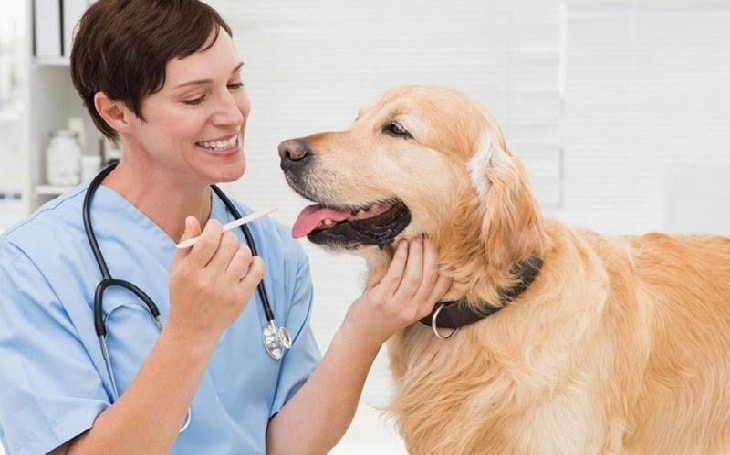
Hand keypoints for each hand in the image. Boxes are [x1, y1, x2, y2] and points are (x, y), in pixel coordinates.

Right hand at [167, 216, 264, 345]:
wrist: (192, 330)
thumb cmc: (184, 295)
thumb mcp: (177, 269)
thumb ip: (186, 243)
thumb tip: (193, 219)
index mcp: (189, 271)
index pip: (208, 239)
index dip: (215, 226)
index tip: (215, 228)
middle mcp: (208, 280)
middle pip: (229, 244)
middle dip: (228, 237)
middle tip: (224, 243)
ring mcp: (227, 290)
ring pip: (244, 254)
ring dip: (241, 249)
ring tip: (234, 254)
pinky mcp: (241, 298)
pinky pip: (257, 271)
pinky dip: (256, 262)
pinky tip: (248, 263)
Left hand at [344, 235, 451, 346]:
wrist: (363, 335)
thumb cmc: (384, 316)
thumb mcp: (408, 307)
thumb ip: (419, 290)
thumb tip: (426, 258)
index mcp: (424, 308)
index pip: (443, 283)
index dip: (444, 262)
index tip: (440, 246)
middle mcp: (414, 308)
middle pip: (430, 276)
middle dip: (430, 253)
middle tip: (427, 237)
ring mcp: (398, 305)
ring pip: (415, 275)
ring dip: (416, 253)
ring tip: (415, 238)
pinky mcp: (381, 299)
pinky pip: (395, 274)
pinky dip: (400, 258)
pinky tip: (402, 246)